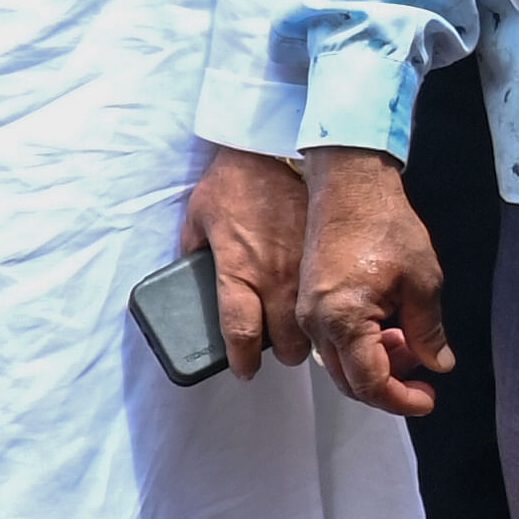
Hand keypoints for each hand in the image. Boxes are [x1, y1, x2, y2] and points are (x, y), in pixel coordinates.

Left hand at [182, 141, 307, 375]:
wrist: (274, 149)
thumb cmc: (232, 182)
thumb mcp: (197, 217)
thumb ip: (192, 252)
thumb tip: (190, 275)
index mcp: (237, 271)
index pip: (240, 333)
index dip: (242, 360)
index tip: (244, 369)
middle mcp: (273, 277)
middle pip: (287, 341)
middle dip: (283, 353)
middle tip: (275, 349)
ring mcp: (304, 267)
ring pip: (314, 324)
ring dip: (306, 334)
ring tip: (298, 330)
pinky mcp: (325, 254)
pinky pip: (328, 294)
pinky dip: (324, 304)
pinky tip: (319, 302)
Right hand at [299, 144, 448, 414]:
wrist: (348, 187)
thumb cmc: (385, 226)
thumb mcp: (423, 282)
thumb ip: (428, 332)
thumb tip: (437, 364)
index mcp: (343, 320)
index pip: (370, 383)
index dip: (402, 400)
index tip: (429, 398)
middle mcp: (316, 324)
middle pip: (349, 381)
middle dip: (389, 385)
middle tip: (424, 369)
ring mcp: (307, 313)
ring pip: (340, 363)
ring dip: (376, 365)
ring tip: (409, 339)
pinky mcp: (309, 301)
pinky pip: (334, 342)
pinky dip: (362, 346)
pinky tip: (388, 324)